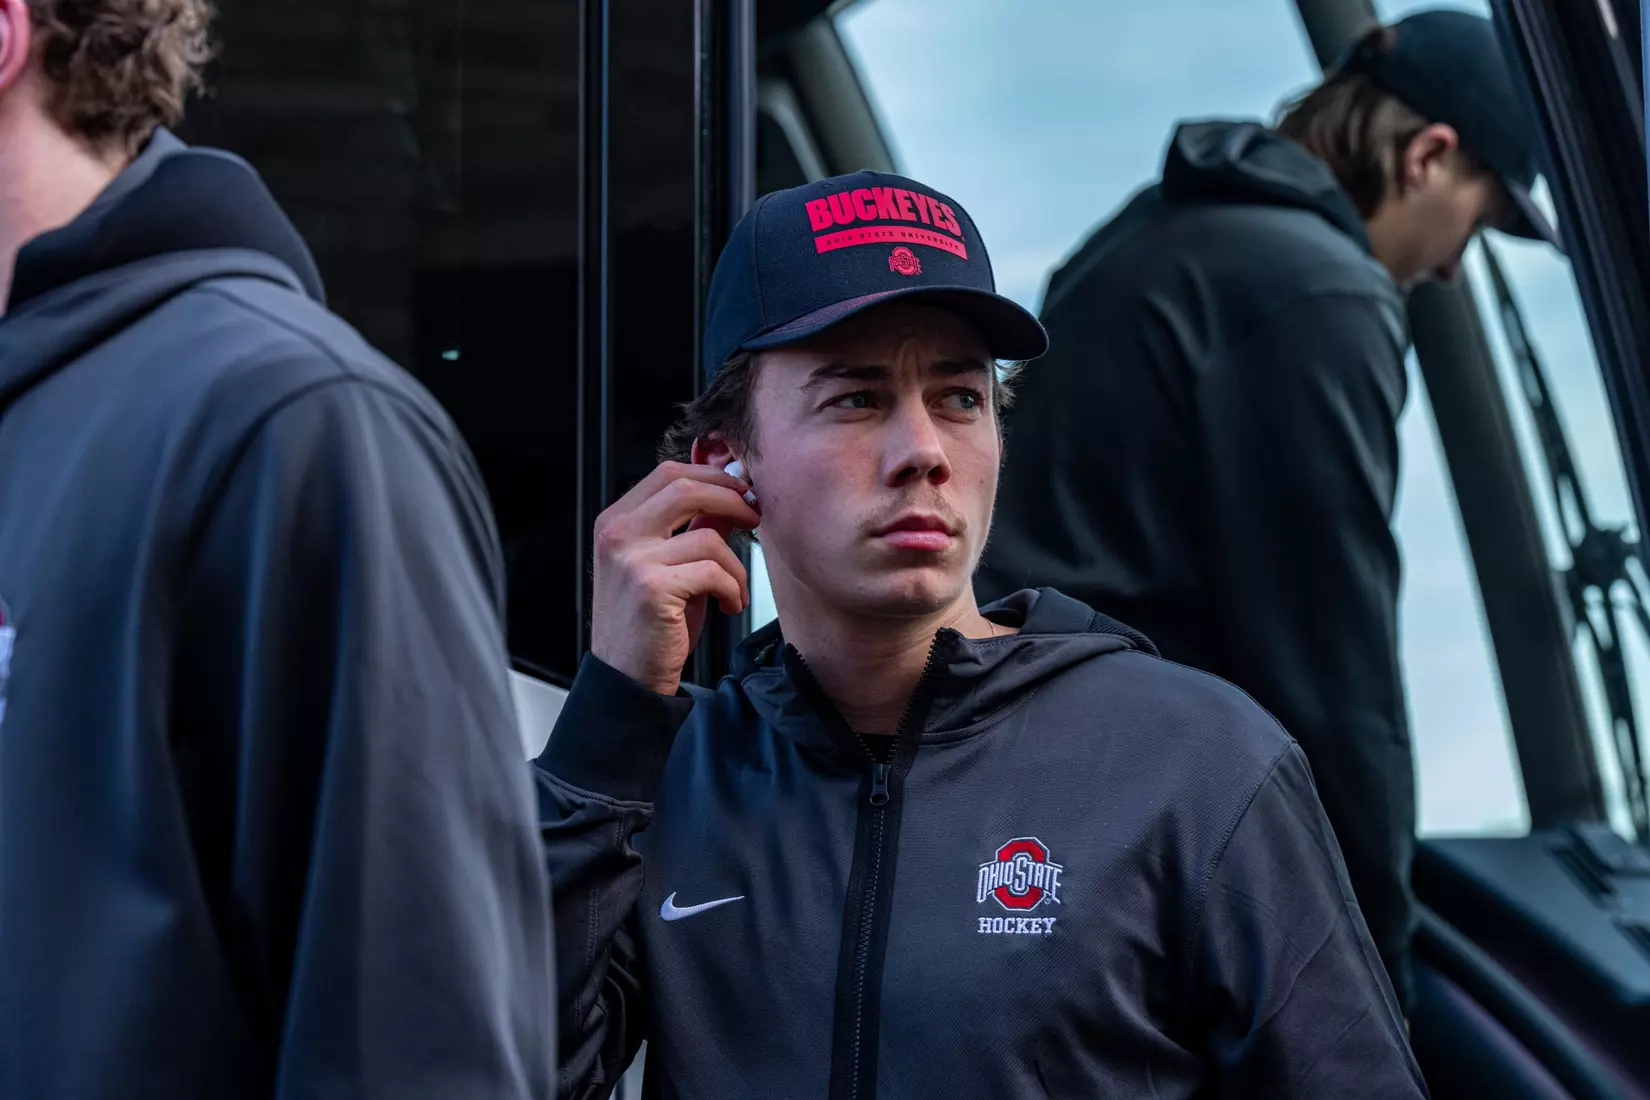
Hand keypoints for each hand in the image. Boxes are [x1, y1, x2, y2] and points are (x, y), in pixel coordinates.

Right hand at [589, 461, 759, 694]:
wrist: (627, 676)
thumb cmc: (649, 624)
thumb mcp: (670, 567)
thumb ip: (694, 529)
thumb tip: (731, 499)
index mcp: (615, 522)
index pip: (668, 474)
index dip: (712, 476)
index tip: (740, 491)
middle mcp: (617, 534)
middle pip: (686, 487)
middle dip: (732, 499)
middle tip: (754, 518)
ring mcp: (631, 559)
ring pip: (708, 537)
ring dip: (736, 566)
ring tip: (735, 590)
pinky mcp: (652, 587)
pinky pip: (713, 572)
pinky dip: (733, 589)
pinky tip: (729, 605)